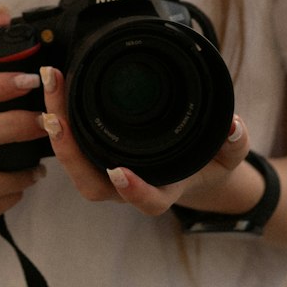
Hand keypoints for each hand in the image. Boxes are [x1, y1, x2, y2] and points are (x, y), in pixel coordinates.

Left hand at [38, 62, 250, 216]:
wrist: (190, 165)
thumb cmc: (206, 160)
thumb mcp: (229, 153)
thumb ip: (234, 142)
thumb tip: (233, 125)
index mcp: (164, 190)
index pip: (147, 201)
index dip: (134, 190)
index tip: (120, 172)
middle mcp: (129, 186)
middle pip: (91, 183)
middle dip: (69, 152)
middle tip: (55, 117)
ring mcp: (108, 172)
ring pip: (74, 163)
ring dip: (57, 128)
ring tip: (52, 88)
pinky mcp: (95, 153)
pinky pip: (71, 142)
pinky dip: (59, 115)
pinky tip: (54, 85)